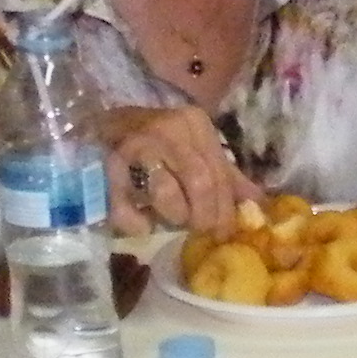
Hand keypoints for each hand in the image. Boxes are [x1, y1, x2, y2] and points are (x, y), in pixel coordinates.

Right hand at [100, 105, 258, 237]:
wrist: (98, 127)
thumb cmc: (153, 144)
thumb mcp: (192, 150)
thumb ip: (224, 175)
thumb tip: (258, 202)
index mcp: (194, 124)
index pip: (220, 173)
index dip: (225, 209)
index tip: (224, 234)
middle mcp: (168, 128)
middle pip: (200, 182)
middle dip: (203, 216)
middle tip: (200, 233)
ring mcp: (136, 143)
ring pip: (167, 191)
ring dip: (173, 215)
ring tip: (171, 222)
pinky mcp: (107, 163)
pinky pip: (125, 203)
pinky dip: (134, 222)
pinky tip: (141, 226)